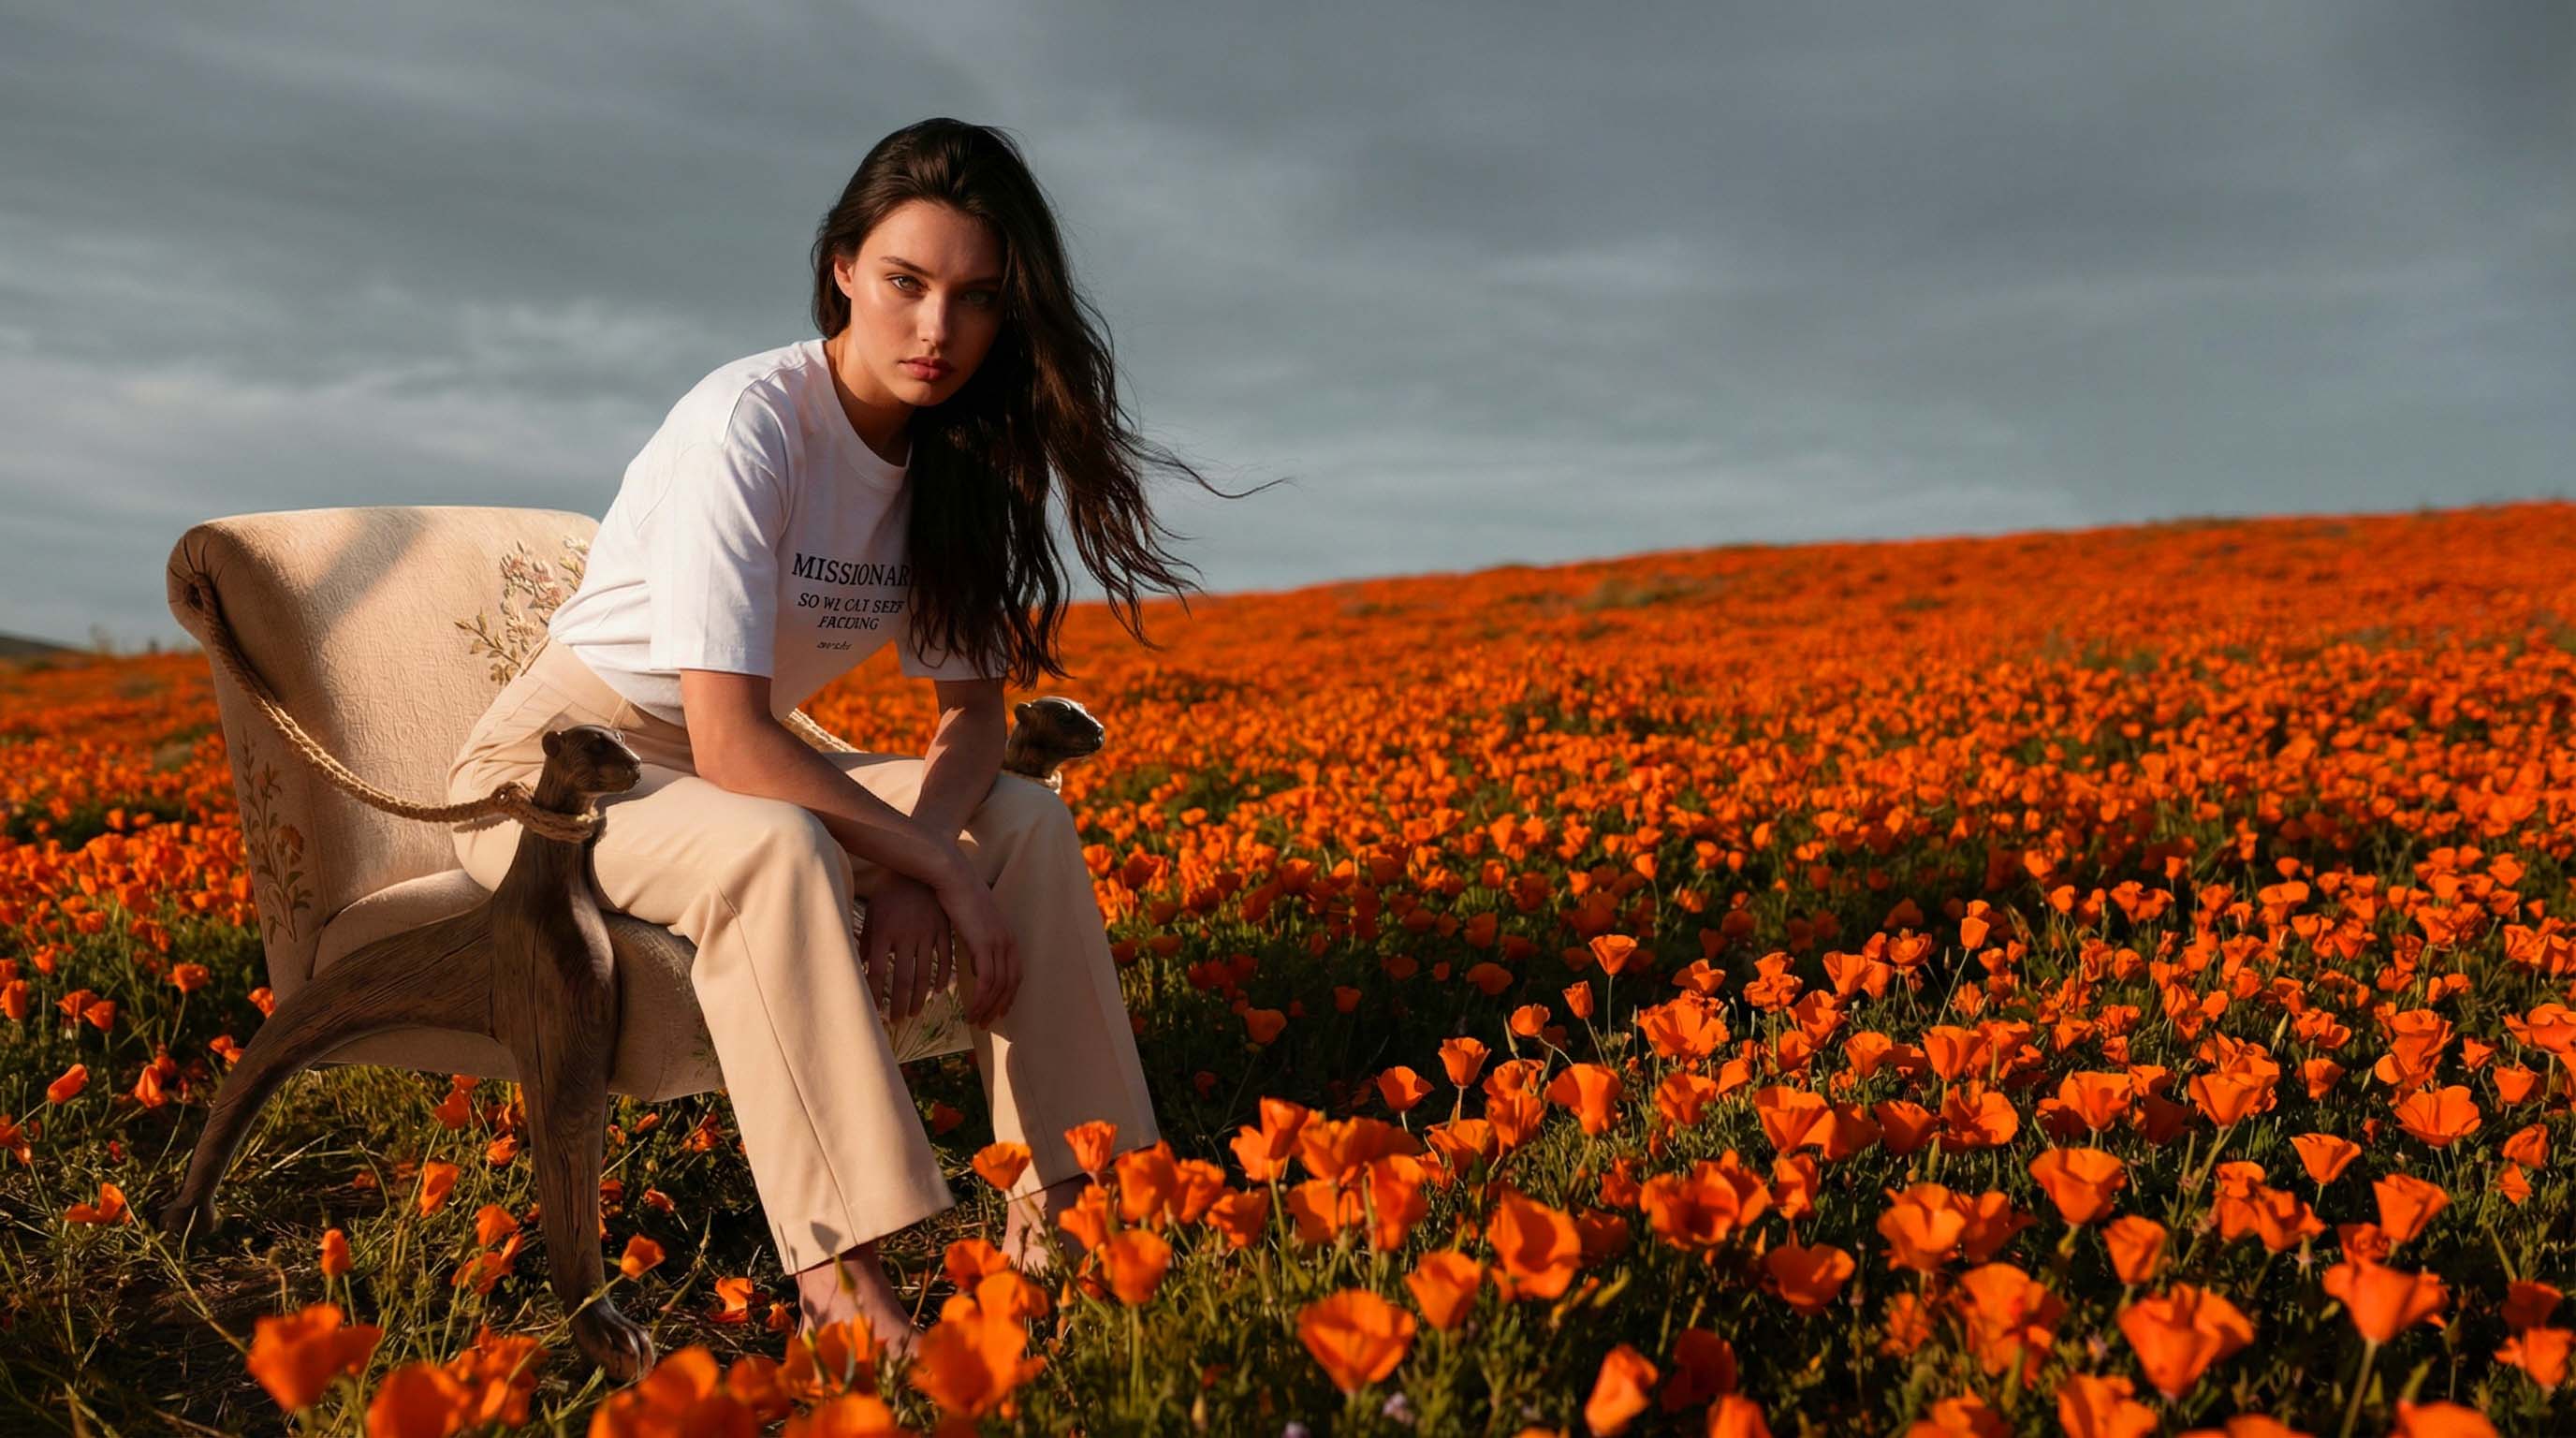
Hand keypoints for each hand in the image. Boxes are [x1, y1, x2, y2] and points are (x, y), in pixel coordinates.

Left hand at [857, 873, 954, 1024]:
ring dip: (920, 998)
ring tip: (914, 1013)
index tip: (874, 1012)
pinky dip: (942, 978)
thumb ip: (866, 942)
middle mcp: (906, 935)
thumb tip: (856, 968)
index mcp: (884, 932)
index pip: (878, 972)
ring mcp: (927, 933)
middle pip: (903, 979)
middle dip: (900, 1005)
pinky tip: (937, 992)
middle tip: (897, 1022)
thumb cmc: (888, 894)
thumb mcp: (873, 915)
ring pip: (925, 974)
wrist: (916, 869)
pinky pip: (945, 959)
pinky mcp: (943, 929)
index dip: (876, 994)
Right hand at [934, 854, 1022, 1027]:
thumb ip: (979, 942)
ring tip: (975, 1022)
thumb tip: (977, 960)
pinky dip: (979, 999)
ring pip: (999, 986)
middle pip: (1011, 984)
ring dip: (987, 1007)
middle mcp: (1008, 941)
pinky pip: (986, 981)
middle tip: (987, 1024)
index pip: (1015, 974)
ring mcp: (998, 942)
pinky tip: (969, 1009)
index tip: (998, 1011)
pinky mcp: (984, 944)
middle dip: (1000, 1007)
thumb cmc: (957, 895)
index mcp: (1007, 935)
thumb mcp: (973, 923)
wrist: (952, 876)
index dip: (1009, 995)